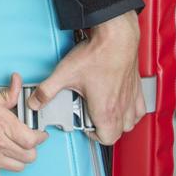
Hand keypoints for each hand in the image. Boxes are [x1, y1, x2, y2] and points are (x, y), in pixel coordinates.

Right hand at [0, 73, 47, 171]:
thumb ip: (6, 95)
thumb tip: (17, 84)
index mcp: (1, 124)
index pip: (33, 139)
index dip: (40, 137)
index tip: (40, 133)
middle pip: (30, 156)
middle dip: (32, 147)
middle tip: (27, 139)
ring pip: (18, 166)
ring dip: (20, 157)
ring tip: (14, 146)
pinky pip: (2, 169)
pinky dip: (5, 161)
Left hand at [27, 10, 145, 144]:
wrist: (116, 37)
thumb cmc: (97, 54)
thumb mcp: (64, 74)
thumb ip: (47, 91)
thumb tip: (35, 102)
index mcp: (105, 110)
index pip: (106, 138)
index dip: (94, 137)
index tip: (85, 127)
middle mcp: (122, 107)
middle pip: (118, 132)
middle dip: (104, 129)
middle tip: (91, 117)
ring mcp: (131, 97)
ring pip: (131, 122)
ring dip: (119, 121)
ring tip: (104, 111)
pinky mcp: (137, 87)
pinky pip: (140, 108)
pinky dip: (132, 111)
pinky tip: (121, 102)